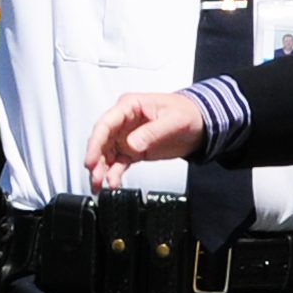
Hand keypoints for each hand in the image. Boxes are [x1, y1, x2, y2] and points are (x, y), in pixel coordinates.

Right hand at [84, 91, 208, 188]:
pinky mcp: (133, 150)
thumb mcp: (173, 121)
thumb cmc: (188, 113)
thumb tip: (132, 144)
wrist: (201, 123)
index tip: (91, 160)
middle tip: (95, 177)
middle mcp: (124, 122)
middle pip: (102, 141)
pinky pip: (118, 163)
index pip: (105, 124)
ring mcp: (127, 137)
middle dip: (96, 161)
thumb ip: (151, 132)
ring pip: (106, 155)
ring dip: (102, 170)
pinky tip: (113, 183)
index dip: (95, 143)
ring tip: (100, 186)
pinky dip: (114, 174)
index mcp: (130, 106)